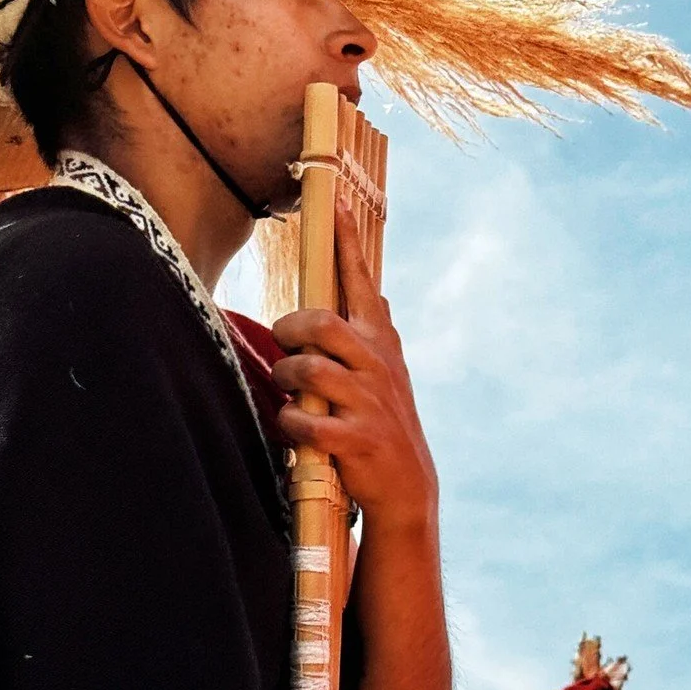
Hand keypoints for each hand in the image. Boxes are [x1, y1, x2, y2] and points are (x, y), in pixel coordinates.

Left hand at [271, 205, 437, 534]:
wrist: (406, 487)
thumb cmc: (382, 422)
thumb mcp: (387, 372)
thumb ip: (373, 334)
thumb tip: (373, 292)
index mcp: (380, 343)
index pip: (361, 282)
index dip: (347, 243)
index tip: (337, 202)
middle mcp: (377, 365)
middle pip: (321, 323)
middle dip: (290, 329)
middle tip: (284, 343)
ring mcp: (368, 402)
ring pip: (307, 370)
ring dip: (285, 380)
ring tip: (287, 391)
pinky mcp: (356, 439)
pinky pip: (304, 420)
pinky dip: (291, 425)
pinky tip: (297, 431)